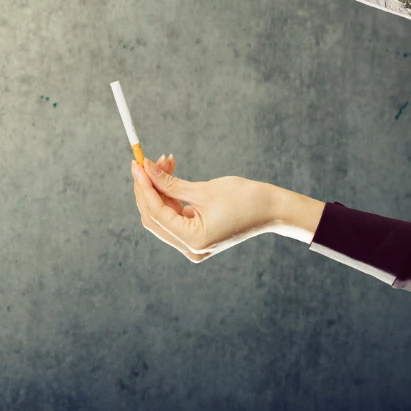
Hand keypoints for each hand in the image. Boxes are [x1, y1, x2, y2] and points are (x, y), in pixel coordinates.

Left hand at [130, 154, 323, 261]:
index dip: (143, 187)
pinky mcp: (196, 236)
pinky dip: (169, 195)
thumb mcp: (205, 190)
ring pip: (162, 215)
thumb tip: (145, 168)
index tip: (137, 164)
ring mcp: (193, 245)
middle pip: (154, 217)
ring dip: (158, 188)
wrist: (273, 210)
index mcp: (194, 241)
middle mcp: (190, 248)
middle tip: (145, 162)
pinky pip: (173, 215)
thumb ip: (170, 182)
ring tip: (164, 162)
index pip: (156, 213)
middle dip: (148, 187)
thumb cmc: (245, 198)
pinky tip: (169, 173)